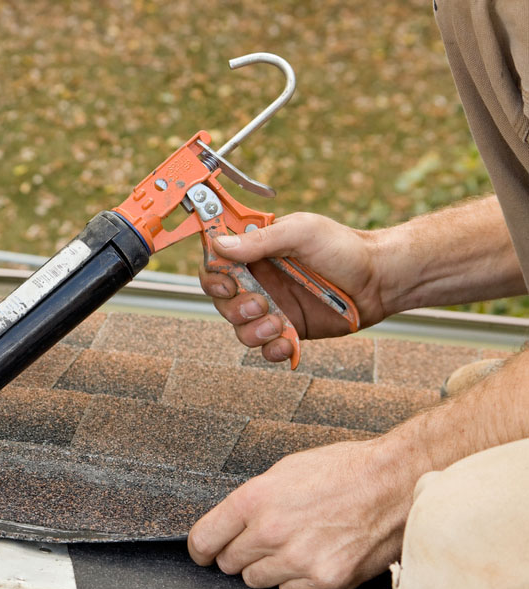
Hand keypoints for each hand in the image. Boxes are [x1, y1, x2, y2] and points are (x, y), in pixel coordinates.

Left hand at [187, 437, 415, 588]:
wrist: (398, 483)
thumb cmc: (345, 470)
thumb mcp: (285, 471)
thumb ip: (252, 501)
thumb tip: (229, 524)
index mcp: (254, 499)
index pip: (204, 540)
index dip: (201, 549)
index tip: (205, 553)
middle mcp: (271, 532)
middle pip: (229, 564)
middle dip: (239, 554)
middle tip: (262, 542)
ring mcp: (298, 560)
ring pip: (257, 581)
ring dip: (269, 568)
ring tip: (296, 545)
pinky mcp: (326, 580)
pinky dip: (298, 580)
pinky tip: (317, 556)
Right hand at [199, 213, 389, 363]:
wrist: (381, 280)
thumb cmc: (345, 247)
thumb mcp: (302, 232)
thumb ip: (260, 240)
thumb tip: (219, 245)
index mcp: (256, 253)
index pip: (215, 264)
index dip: (213, 277)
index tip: (228, 282)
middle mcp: (260, 281)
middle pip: (222, 301)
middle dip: (235, 308)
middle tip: (260, 304)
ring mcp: (273, 308)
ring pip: (239, 329)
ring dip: (253, 331)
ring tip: (278, 324)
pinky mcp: (289, 331)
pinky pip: (266, 349)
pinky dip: (272, 350)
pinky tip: (288, 343)